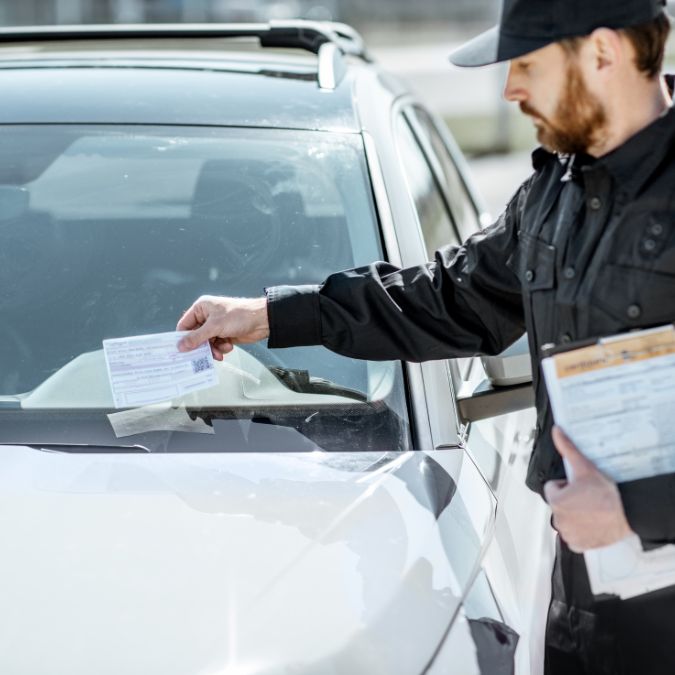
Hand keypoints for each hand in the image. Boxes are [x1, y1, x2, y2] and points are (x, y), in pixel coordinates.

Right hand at [176, 295, 269, 360]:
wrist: (262, 321)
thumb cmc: (238, 316)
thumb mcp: (215, 327)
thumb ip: (197, 337)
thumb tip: (180, 346)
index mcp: (201, 308)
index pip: (184, 325)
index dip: (182, 338)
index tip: (181, 351)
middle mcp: (207, 316)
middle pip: (195, 336)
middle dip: (201, 346)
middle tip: (202, 357)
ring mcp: (216, 326)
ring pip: (206, 343)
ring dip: (213, 349)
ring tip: (219, 353)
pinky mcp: (224, 334)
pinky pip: (216, 345)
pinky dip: (221, 348)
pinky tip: (228, 346)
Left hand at [544, 426, 632, 552]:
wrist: (627, 512)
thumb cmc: (607, 494)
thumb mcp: (584, 467)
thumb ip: (567, 449)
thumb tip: (557, 433)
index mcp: (556, 500)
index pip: (553, 488)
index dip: (566, 485)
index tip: (578, 486)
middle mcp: (559, 519)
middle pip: (559, 505)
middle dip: (570, 500)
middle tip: (587, 497)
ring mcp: (569, 533)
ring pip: (566, 520)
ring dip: (575, 516)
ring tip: (591, 509)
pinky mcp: (578, 544)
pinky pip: (573, 538)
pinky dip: (581, 532)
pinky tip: (591, 523)